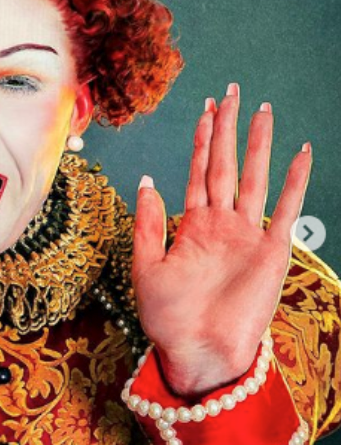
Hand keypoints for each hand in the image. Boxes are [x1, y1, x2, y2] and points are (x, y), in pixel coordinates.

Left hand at [132, 83, 312, 396]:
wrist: (197, 353)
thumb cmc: (167, 318)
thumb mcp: (144, 266)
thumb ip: (147, 223)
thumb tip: (146, 180)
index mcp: (192, 225)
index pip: (198, 171)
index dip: (202, 140)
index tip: (205, 108)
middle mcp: (222, 223)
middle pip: (226, 164)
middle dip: (227, 128)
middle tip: (231, 91)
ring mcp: (248, 235)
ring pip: (255, 178)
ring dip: (258, 144)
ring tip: (262, 110)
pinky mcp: (271, 251)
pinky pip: (286, 209)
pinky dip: (294, 182)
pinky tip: (300, 153)